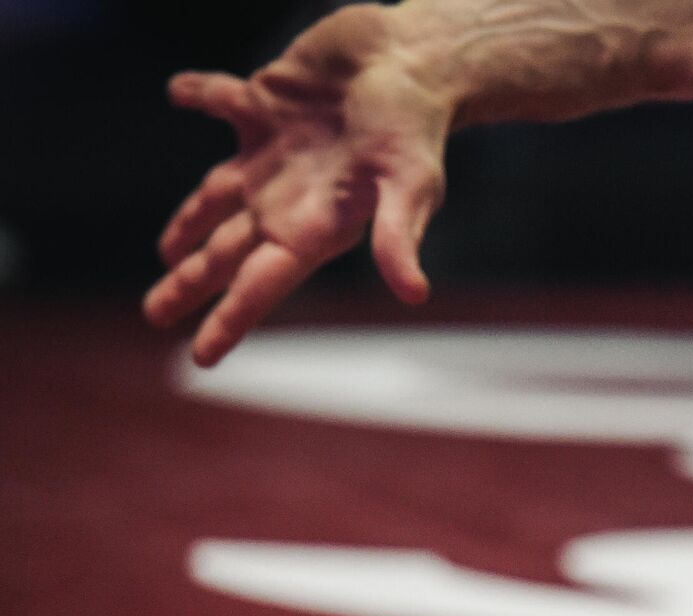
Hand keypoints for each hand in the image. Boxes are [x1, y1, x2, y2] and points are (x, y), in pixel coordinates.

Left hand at [144, 5, 453, 365]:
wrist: (416, 60)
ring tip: (165, 252)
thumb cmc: (414, 125)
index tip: (200, 357)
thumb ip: (398, 237)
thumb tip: (413, 294)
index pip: (261, 284)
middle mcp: (289, 197)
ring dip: (188, 223)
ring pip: (215, 196)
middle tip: (156, 314)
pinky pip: (220, 103)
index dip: (229, 320)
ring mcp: (274, 152)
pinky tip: (175, 93)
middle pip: (226, 252)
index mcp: (315, 226)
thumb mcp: (411, 185)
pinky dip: (197, 96)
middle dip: (191, 283)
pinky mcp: (267, 104)